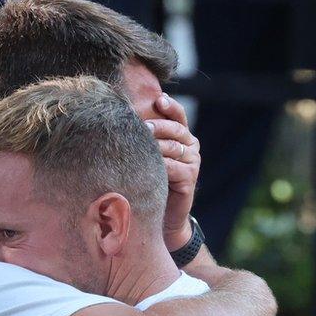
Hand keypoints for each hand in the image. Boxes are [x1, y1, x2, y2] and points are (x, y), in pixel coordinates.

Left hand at [147, 93, 200, 250]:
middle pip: (175, 129)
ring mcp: (193, 163)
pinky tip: (146, 166)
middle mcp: (192, 147)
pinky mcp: (190, 178)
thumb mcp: (149, 156)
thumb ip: (145, 138)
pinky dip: (159, 165)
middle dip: (157, 126)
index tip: (158, 100)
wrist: (164, 215)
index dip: (170, 107)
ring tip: (138, 144)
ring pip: (173, 147)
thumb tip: (121, 116)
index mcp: (183, 137)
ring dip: (155, 146)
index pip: (179, 116)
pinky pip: (173, 167)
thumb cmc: (151, 181)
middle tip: (141, 126)